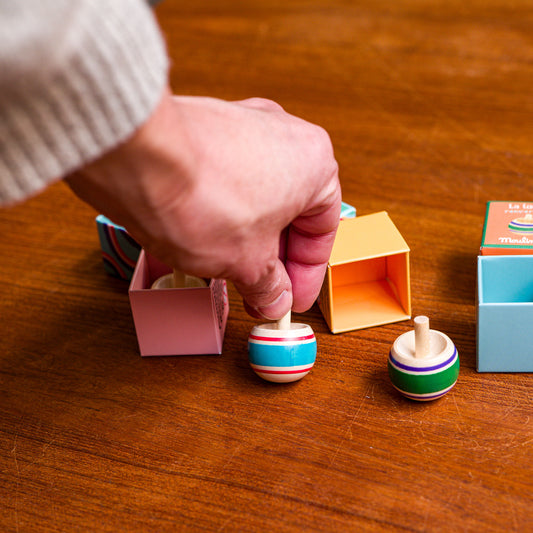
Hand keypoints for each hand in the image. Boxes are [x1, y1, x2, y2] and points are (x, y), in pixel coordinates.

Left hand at [66, 88, 340, 318]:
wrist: (138, 159)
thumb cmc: (203, 197)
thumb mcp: (247, 262)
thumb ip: (270, 287)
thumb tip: (275, 299)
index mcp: (314, 162)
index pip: (322, 231)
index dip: (307, 275)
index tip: (293, 298)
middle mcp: (285, 133)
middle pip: (291, 212)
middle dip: (277, 258)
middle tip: (264, 291)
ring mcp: (245, 124)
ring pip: (260, 195)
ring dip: (252, 237)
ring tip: (234, 269)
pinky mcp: (211, 127)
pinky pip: (231, 179)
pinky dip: (228, 212)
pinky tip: (211, 239)